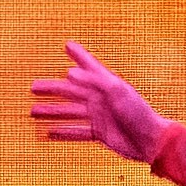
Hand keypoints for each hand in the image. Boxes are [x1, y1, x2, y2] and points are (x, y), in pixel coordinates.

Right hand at [27, 39, 164, 163]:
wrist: (151, 141)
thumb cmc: (138, 113)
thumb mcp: (117, 92)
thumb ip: (93, 81)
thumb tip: (68, 73)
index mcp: (106, 84)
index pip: (89, 66)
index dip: (78, 55)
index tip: (67, 44)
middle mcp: (100, 98)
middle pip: (71, 91)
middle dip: (52, 88)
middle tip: (33, 87)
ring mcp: (99, 116)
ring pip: (69, 112)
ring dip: (52, 111)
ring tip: (33, 111)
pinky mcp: (99, 133)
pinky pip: (76, 132)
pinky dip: (62, 132)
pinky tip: (48, 132)